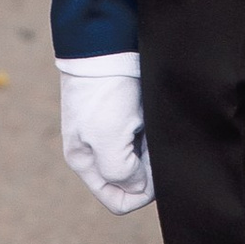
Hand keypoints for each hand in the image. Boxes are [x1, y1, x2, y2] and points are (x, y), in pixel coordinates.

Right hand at [56, 53, 154, 212]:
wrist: (109, 43)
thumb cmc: (104, 91)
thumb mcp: (106, 139)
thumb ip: (121, 173)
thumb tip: (140, 185)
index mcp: (85, 162)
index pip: (118, 200)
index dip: (140, 193)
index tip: (151, 171)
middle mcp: (99, 151)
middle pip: (135, 181)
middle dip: (150, 169)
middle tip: (152, 142)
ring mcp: (116, 132)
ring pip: (146, 160)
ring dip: (155, 149)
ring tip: (151, 124)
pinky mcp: (132, 115)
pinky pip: (151, 138)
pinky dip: (158, 132)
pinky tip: (156, 115)